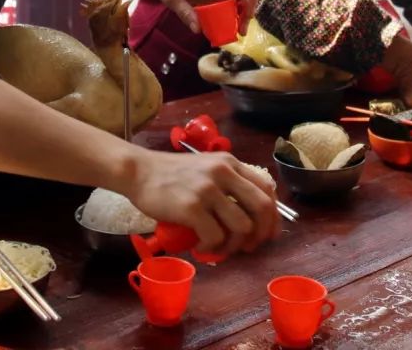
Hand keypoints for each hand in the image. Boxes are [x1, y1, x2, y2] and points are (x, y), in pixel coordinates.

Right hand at [125, 150, 279, 254]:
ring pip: (241, 227)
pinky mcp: (191, 207)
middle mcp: (223, 173)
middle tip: (248, 247)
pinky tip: (200, 246)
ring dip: (233, 245)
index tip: (267, 233)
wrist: (138, 171)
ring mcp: (207, 190)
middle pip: (262, 209)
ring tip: (218, 248)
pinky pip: (214, 237)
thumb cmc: (170, 173)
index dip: (273, 216)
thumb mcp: (206, 167)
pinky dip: (211, 248)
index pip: (267, 190)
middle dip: (261, 234)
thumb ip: (227, 181)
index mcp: (230, 163)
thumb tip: (249, 214)